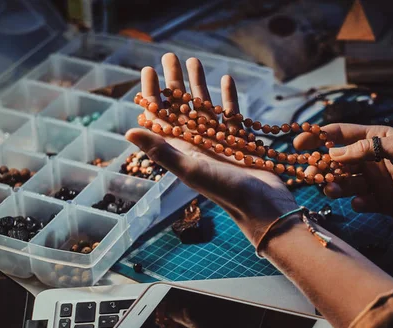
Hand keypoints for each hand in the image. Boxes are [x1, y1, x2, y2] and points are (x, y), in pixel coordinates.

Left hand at [125, 54, 297, 245]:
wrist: (263, 207)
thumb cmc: (227, 191)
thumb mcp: (191, 169)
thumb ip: (161, 150)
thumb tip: (128, 130)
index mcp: (183, 150)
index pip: (161, 117)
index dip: (152, 94)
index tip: (148, 70)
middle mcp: (199, 145)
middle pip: (182, 107)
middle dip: (175, 82)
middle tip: (170, 56)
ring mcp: (220, 142)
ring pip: (206, 108)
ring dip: (200, 85)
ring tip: (196, 60)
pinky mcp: (242, 142)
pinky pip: (232, 115)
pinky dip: (229, 97)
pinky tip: (227, 79)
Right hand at [294, 124, 392, 218]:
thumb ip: (365, 147)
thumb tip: (334, 152)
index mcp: (376, 140)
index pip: (341, 136)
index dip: (319, 138)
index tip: (299, 142)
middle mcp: (372, 161)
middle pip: (338, 162)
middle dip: (322, 167)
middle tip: (310, 174)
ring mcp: (377, 183)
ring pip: (346, 183)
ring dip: (335, 185)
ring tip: (330, 189)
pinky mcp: (383, 204)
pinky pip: (362, 203)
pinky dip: (357, 203)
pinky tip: (360, 203)